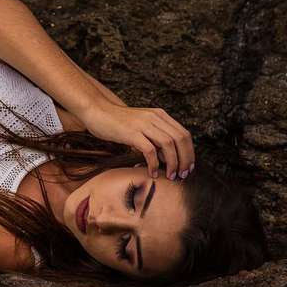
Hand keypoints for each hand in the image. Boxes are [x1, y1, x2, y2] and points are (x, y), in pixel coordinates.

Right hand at [78, 99, 194, 179]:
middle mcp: (155, 117)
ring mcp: (143, 124)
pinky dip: (154, 164)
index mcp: (160, 115)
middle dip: (185, 159)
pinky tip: (152, 172)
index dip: (189, 152)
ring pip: (168, 145)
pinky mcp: (132, 132)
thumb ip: (154, 136)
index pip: (184, 134)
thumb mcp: (141, 125)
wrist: (97, 111)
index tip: (187, 167)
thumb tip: (166, 157)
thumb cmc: (117, 122)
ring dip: (173, 163)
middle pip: (180, 139)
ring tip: (171, 176)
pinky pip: (150, 150)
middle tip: (182, 174)